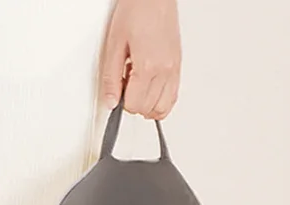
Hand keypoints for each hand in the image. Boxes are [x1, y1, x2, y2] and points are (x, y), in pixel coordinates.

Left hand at [100, 0, 181, 119]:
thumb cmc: (136, 11)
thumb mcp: (114, 45)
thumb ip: (111, 78)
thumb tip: (111, 101)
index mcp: (148, 66)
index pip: (135, 105)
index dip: (122, 102)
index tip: (118, 90)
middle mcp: (165, 70)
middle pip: (149, 109)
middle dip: (135, 103)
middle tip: (126, 85)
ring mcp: (174, 69)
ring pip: (164, 108)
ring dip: (149, 105)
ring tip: (138, 88)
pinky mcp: (178, 65)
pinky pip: (173, 96)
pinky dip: (161, 101)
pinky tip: (150, 90)